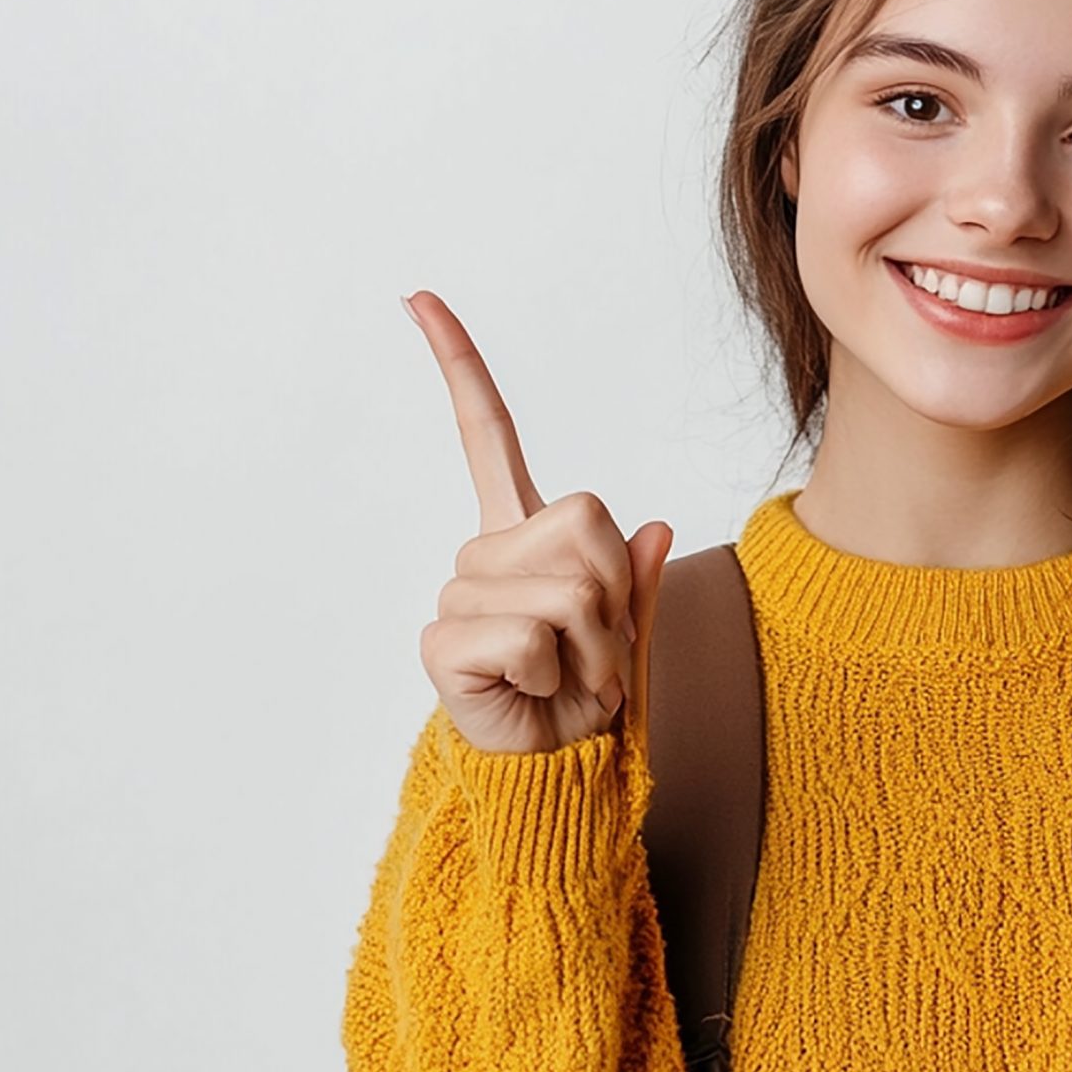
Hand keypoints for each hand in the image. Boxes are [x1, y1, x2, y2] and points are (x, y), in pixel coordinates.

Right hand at [406, 289, 672, 753]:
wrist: (555, 774)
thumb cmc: (587, 702)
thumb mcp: (632, 635)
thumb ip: (639, 582)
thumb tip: (654, 524)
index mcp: (524, 537)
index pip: (486, 434)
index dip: (457, 365)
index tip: (417, 298)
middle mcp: (484, 554)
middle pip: (585, 522)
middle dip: (616, 593)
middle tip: (594, 653)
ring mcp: (458, 595)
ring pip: (568, 587)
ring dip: (596, 645)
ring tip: (568, 678)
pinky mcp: (443, 641)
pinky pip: (534, 633)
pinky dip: (559, 673)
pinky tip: (535, 693)